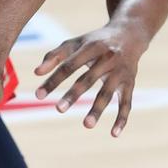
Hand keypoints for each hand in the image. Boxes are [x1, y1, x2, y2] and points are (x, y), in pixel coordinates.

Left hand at [33, 24, 148, 136]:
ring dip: (97, 108)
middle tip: (58, 109)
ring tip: (86, 125)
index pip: (70, 65)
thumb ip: (55, 55)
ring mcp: (120, 71)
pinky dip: (122, 118)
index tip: (38, 96)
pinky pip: (126, 102)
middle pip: (88, 79)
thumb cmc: (96, 41)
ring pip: (108, 92)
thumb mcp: (77, 42)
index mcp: (92, 47)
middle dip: (74, 94)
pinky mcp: (130, 82)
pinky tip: (113, 134)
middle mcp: (108, 58)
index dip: (54, 80)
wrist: (131, 33)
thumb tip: (36, 73)